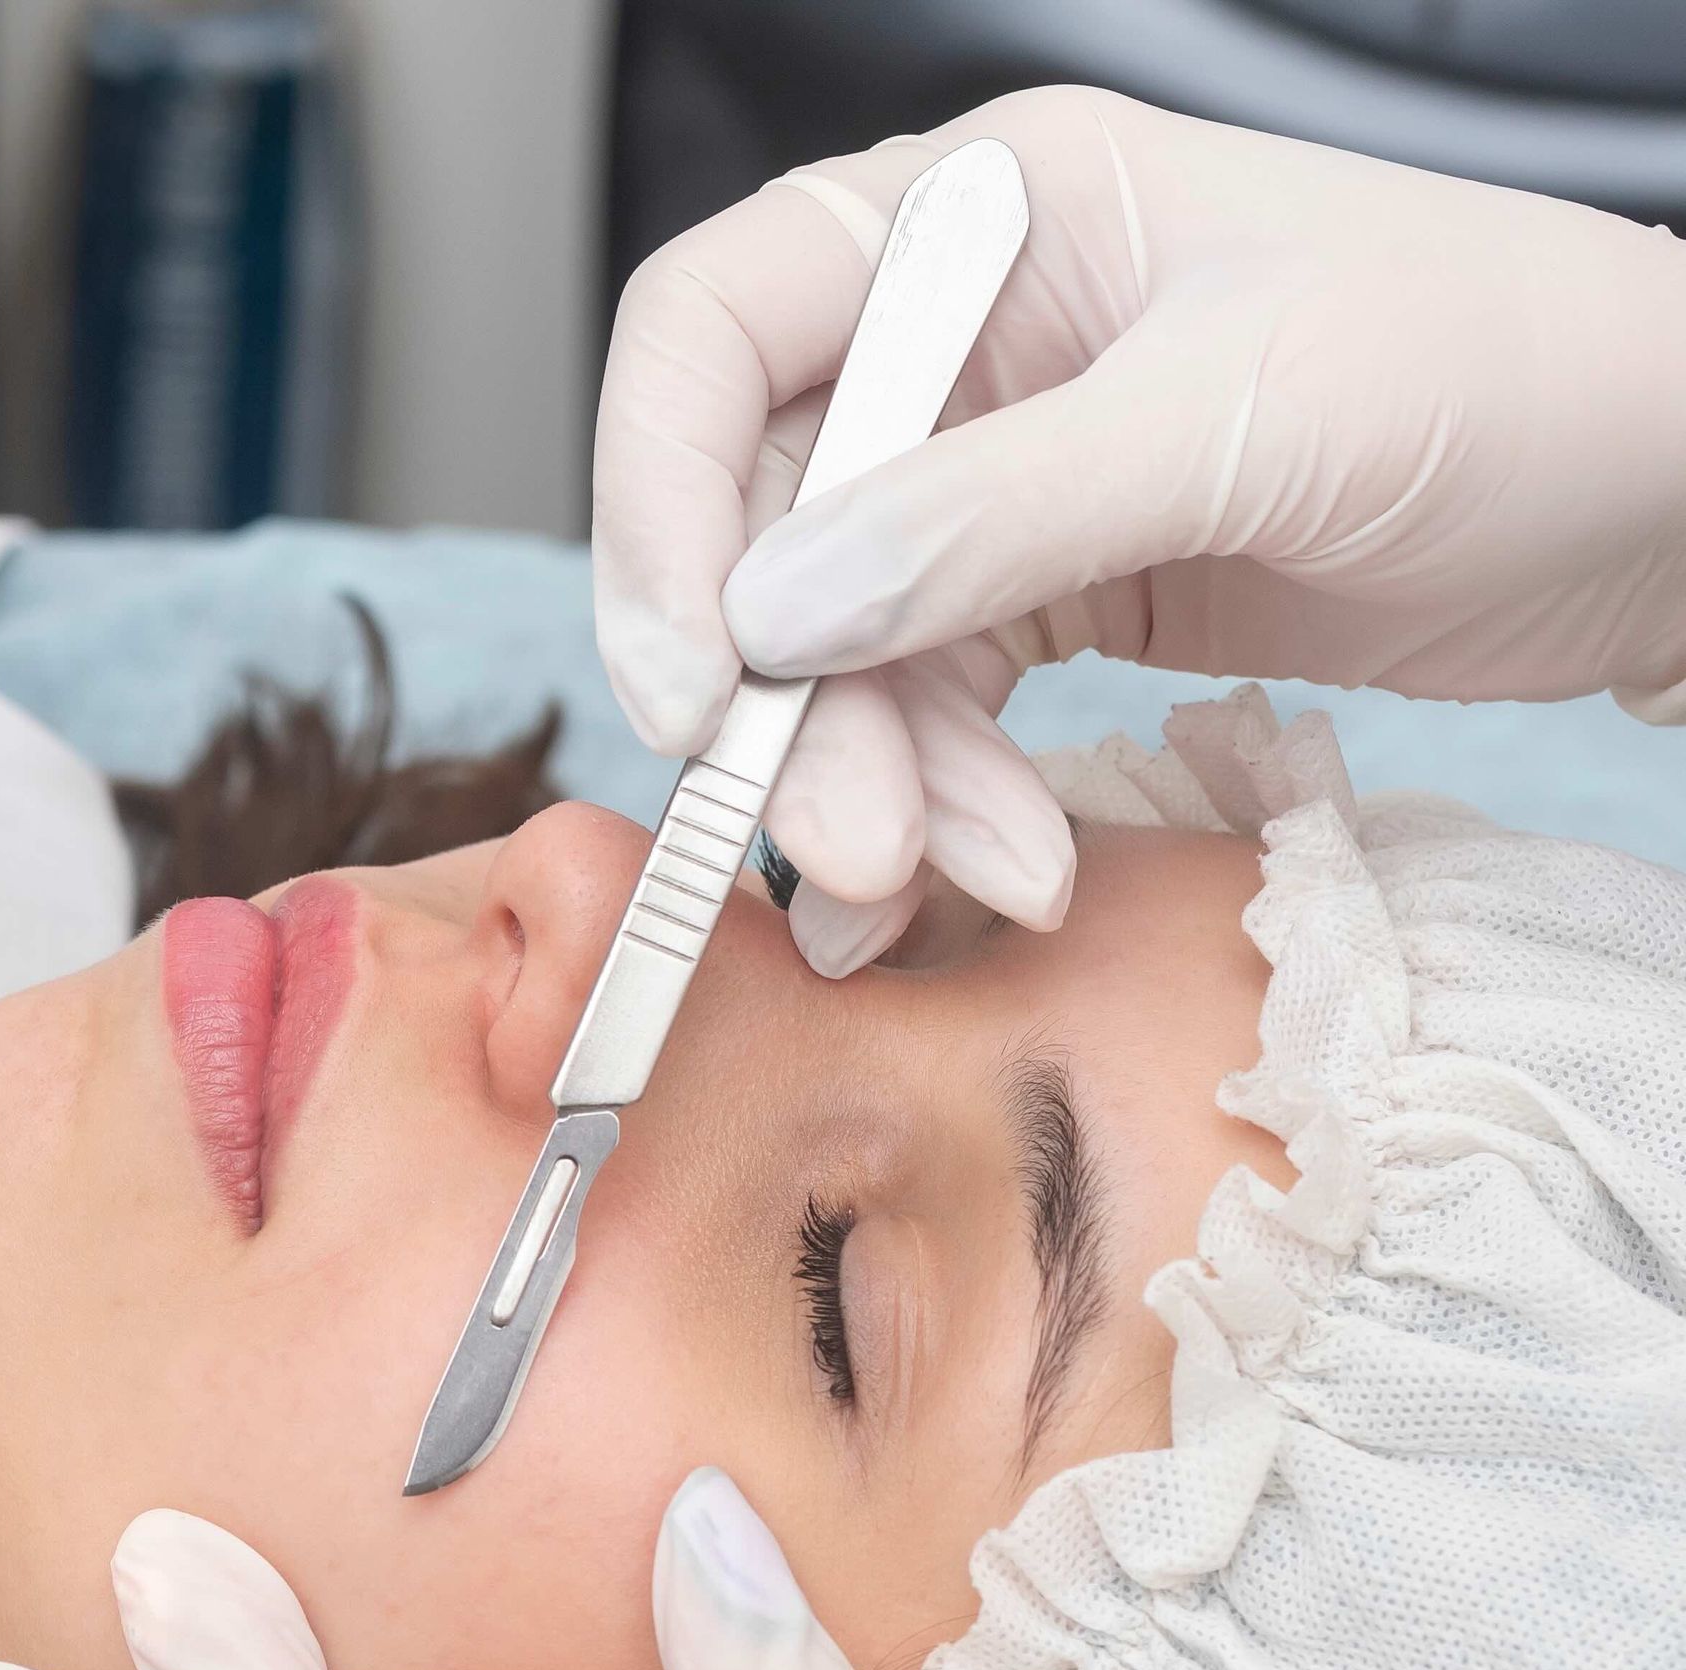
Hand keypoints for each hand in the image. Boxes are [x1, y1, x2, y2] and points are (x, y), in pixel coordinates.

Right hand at [594, 87, 1685, 971]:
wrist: (1643, 494)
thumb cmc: (1493, 368)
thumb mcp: (1240, 422)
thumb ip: (995, 517)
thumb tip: (774, 617)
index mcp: (980, 217)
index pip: (714, 335)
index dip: (659, 509)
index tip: (697, 685)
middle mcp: (962, 342)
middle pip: (764, 530)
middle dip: (793, 704)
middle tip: (852, 846)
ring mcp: (1003, 480)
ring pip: (843, 649)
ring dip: (882, 781)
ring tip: (975, 875)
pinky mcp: (1058, 596)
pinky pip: (938, 711)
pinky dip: (946, 802)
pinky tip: (991, 871)